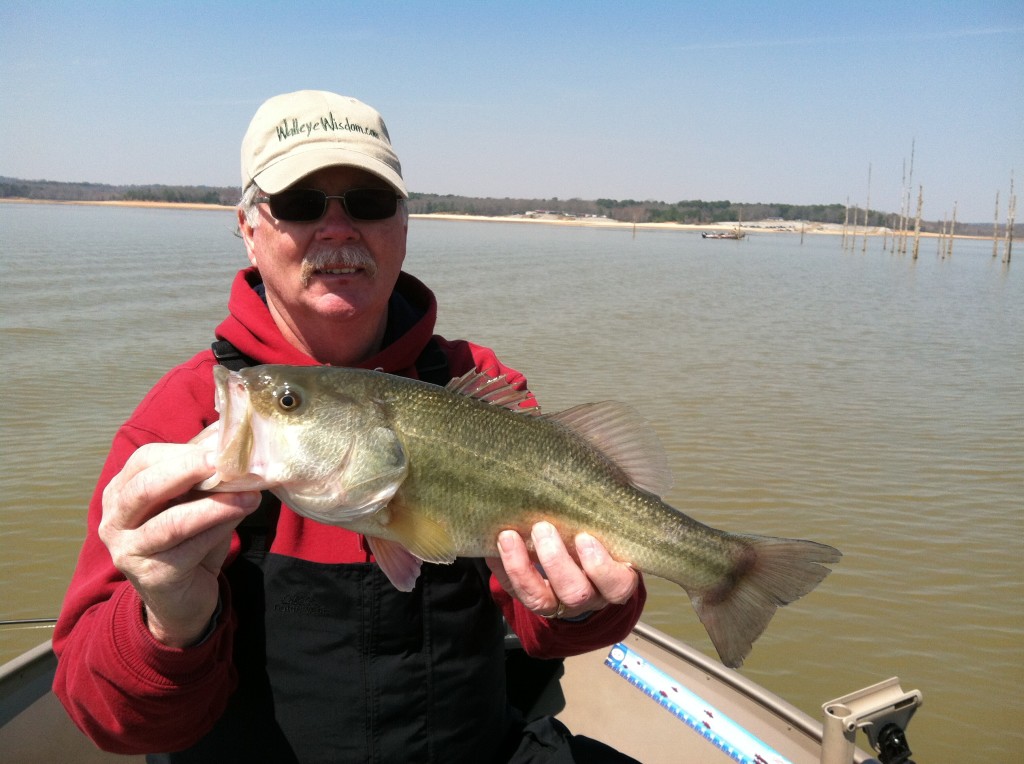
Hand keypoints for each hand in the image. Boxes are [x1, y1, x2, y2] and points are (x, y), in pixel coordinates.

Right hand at [99, 442, 260, 646]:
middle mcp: (115, 521)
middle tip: (225, 463)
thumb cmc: (188, 541)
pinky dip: (218, 530)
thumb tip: (234, 446)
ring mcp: (129, 551)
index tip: (219, 448)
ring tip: (249, 495)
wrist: (182, 599)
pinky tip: (240, 518)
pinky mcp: (152, 576)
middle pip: (146, 488)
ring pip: (171, 522)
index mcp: (121, 493)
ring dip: (214, 505)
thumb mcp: (193, 503)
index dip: (182, 452)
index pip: (144, 461)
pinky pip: (189, 548)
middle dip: (188, 471)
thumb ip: (203, 478)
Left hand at [486, 521, 638, 619]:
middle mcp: (589, 597)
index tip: (584, 537)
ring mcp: (558, 605)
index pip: (617, 585)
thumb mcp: (605, 530)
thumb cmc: (598, 536)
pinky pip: (513, 592)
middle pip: (575, 593)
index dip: (600, 566)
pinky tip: (493, 548)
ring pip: (540, 600)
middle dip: (555, 561)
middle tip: (542, 528)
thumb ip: (599, 518)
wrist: (579, 562)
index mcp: (614, 581)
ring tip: (508, 536)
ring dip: (521, 567)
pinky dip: (502, 570)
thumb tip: (580, 481)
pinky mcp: (532, 601)